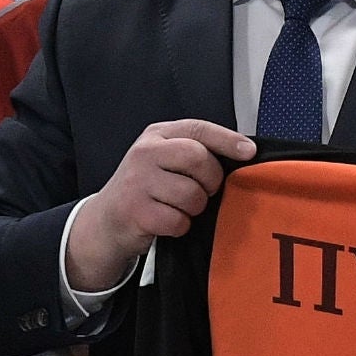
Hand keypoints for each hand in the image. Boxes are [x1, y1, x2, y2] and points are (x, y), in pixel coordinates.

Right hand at [65, 119, 254, 291]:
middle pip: (198, 159)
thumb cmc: (147, 189)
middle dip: (211, 180)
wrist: (106, 221)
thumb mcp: (164, 160)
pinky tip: (168, 221)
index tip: (249, 152)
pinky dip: (181, 226)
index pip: (198, 129)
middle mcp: (144, 153)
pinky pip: (179, 220)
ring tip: (180, 207)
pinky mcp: (135, 211)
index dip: (227, 139)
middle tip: (204, 191)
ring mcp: (137, 182)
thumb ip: (195, 151)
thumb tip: (244, 153)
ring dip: (194, 208)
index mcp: (157, 135)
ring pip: (192, 194)